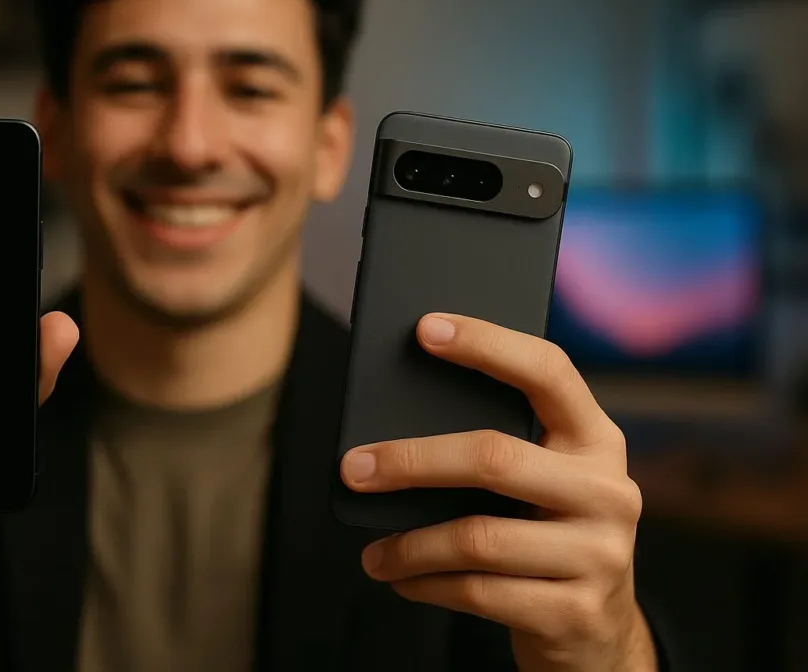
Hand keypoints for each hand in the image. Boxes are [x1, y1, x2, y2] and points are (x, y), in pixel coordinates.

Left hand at [340, 314, 655, 671]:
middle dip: (410, 460)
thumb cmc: (544, 532)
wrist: (596, 632)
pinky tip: (401, 579)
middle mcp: (609, 491)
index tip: (425, 328)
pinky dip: (426, 585)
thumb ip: (499, 446)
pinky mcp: (575, 611)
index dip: (487, 344)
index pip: (548, 371)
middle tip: (352, 468)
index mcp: (597, 439)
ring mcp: (600, 554)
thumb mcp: (542, 481)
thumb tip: (390, 424)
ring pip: (477, 537)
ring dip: (409, 544)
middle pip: (493, 458)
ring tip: (373, 551)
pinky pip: (478, 592)